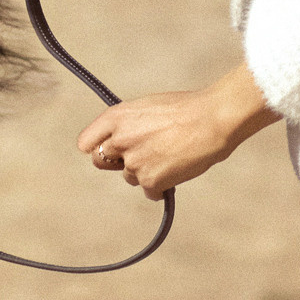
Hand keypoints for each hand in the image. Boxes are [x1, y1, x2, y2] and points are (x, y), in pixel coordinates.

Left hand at [76, 66, 280, 198]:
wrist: (213, 119)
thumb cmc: (187, 109)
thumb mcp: (148, 107)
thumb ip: (129, 124)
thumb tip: (121, 142)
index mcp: (117, 116)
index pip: (86, 143)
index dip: (97, 147)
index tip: (109, 150)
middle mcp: (120, 139)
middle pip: (101, 162)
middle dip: (118, 162)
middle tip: (140, 157)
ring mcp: (134, 162)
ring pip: (129, 177)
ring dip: (145, 172)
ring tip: (170, 156)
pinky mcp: (150, 181)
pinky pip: (149, 192)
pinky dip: (162, 187)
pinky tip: (177, 171)